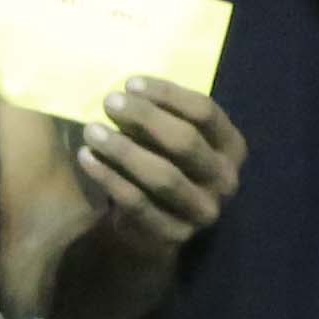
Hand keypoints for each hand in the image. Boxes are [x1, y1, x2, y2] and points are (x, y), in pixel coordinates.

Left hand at [78, 77, 244, 242]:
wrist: (154, 225)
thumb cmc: (162, 162)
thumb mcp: (170, 135)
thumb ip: (160, 113)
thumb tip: (127, 88)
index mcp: (231, 146)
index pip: (205, 112)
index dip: (167, 95)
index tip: (130, 84)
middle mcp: (226, 180)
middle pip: (186, 142)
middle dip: (145, 118)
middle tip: (109, 102)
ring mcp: (203, 211)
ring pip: (163, 176)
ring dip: (123, 150)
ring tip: (91, 131)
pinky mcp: (174, 234)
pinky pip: (138, 203)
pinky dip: (110, 178)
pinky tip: (87, 158)